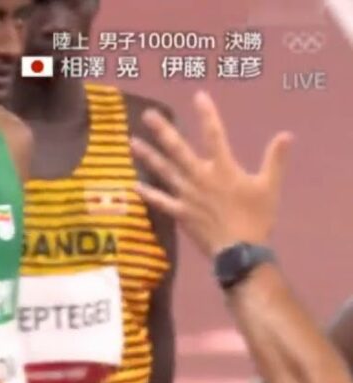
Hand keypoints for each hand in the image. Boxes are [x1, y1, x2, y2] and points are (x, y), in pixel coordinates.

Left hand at [129, 90, 292, 256]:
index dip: (207, 114)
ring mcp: (187, 195)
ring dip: (147, 156)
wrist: (240, 250)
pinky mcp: (179, 213)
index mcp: (224, 168)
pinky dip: (147, 193)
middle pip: (178, 149)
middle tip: (148, 114)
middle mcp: (200, 178)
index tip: (199, 96)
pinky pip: (160, 201)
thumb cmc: (257, 217)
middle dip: (163, 130)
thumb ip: (275, 159)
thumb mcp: (270, 186)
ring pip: (164, 171)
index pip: (214, 135)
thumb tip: (286, 135)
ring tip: (132, 142)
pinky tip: (134, 185)